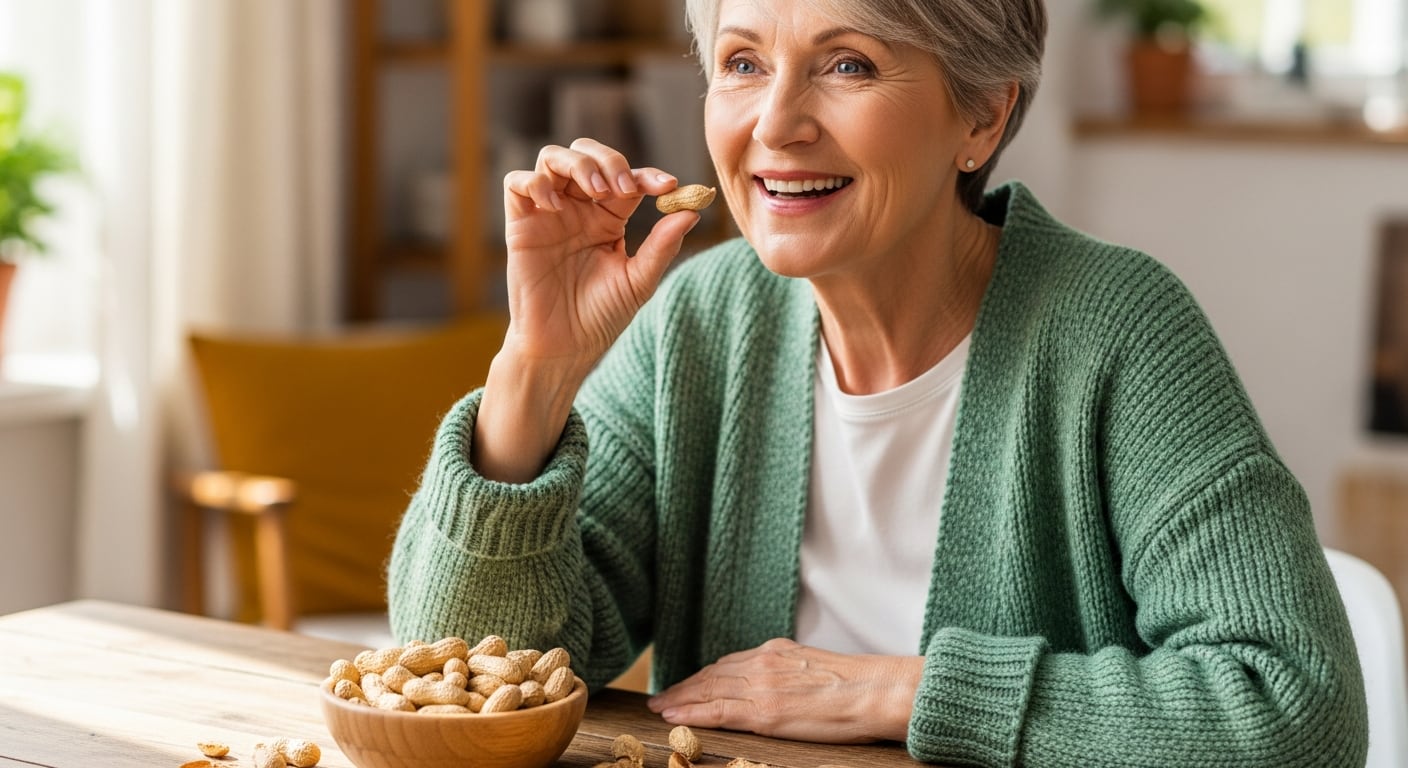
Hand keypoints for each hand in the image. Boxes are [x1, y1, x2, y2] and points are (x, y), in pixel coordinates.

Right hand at [502, 138, 699, 369]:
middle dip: (609, 160)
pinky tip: (555, 206)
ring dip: (578, 164)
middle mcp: (578, 209)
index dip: (648, 175)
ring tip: (596, 193)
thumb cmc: (600, 317)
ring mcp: (548, 213)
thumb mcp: (638, 281)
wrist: (564, 348)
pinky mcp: (520, 224)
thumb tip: (692, 211)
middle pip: (588, 154)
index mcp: (609, 218)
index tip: (668, 186)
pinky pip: (517, 182)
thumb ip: (662, 246)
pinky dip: (536, 182)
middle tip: (625, 188)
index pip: (628, 179)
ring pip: (553, 158)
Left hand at [646, 638, 924, 743]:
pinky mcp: (763, 711)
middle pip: (711, 675)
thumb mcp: (815, 668)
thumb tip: (780, 686)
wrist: (875, 691)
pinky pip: (717, 711)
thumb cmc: (858, 686)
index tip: (686, 685)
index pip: (728, 665)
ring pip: (708, 690)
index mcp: (776, 652)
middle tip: (661, 698)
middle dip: (684, 688)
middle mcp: (762, 663)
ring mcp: (761, 685)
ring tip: (660, 708)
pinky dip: (692, 713)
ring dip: (681, 700)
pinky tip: (674, 717)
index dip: (703, 677)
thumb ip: (790, 673)